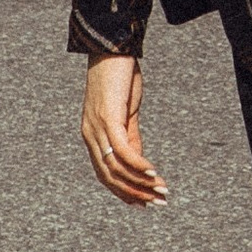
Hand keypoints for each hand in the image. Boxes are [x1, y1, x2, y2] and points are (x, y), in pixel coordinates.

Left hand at [80, 50, 166, 204]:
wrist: (112, 47)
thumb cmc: (118, 76)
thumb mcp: (125, 112)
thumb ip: (130, 137)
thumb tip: (139, 164)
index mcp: (92, 136)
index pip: (105, 175)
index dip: (124, 192)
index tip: (145, 204)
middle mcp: (90, 135)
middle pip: (109, 177)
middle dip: (135, 194)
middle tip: (158, 202)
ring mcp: (97, 127)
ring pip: (116, 168)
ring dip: (140, 183)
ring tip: (161, 190)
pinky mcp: (108, 118)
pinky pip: (122, 150)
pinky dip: (138, 164)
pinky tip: (153, 172)